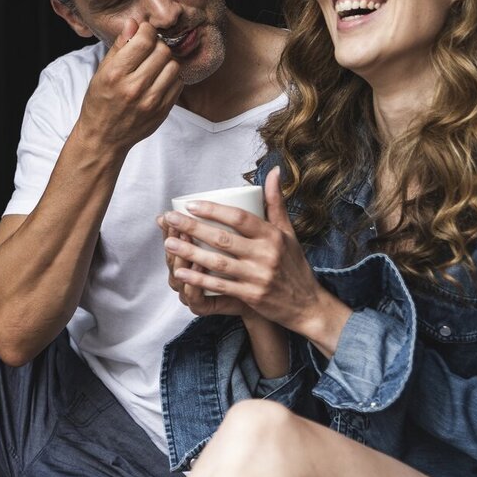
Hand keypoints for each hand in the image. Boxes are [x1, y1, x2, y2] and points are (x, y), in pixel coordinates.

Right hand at [77, 18, 183, 152]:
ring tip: (154, 65)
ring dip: (166, 61)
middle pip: (162, 50)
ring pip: (174, 65)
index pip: (144, 40)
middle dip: (157, 45)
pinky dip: (171, 77)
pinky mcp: (163, 111)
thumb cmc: (99, 102)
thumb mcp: (102, 71)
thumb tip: (134, 23)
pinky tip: (158, 80)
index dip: (147, 30)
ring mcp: (151, 101)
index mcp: (116, 74)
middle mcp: (135, 87)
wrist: (104, 137)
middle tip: (148, 49)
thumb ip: (120, 46)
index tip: (143, 32)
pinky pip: (178, 83)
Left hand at [160, 168, 347, 351]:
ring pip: (218, 262)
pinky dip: (199, 279)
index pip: (240, 218)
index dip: (214, 210)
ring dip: (190, 253)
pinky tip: (181, 273)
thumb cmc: (294, 265)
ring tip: (168, 244)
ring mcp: (259, 276)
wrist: (308, 306)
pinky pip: (221, 286)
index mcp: (273, 236)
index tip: (190, 204)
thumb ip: (276, 202)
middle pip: (223, 238)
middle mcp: (266, 254)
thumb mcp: (288, 232)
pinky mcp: (252, 296)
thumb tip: (274, 170)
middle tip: (170, 219)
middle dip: (193, 228)